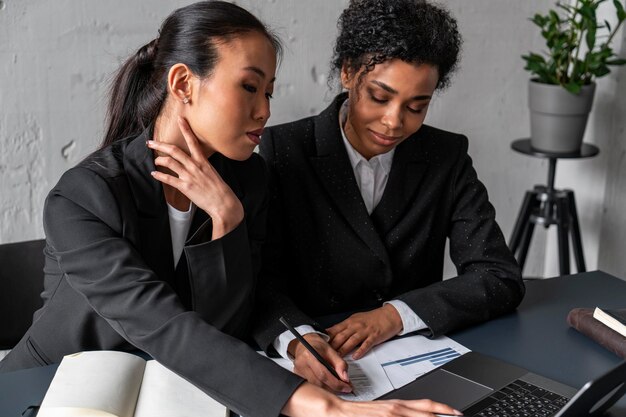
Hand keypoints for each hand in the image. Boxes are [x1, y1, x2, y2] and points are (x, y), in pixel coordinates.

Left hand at [148, 116, 243, 238]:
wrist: (223, 202)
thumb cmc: (218, 189)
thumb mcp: (212, 172)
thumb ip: (201, 166)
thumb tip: (194, 163)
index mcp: (202, 161)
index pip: (193, 141)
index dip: (186, 129)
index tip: (180, 119)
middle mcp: (195, 166)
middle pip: (175, 150)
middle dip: (160, 145)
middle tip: (151, 143)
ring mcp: (189, 176)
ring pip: (170, 162)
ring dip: (159, 160)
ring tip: (156, 160)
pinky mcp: (185, 186)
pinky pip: (168, 179)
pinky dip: (159, 175)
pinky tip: (155, 174)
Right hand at [282, 382, 462, 416]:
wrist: (329, 409)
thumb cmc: (351, 414)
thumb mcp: (376, 414)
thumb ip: (392, 415)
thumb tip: (403, 414)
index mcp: (394, 406)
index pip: (423, 406)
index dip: (441, 409)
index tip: (455, 412)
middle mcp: (393, 409)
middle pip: (424, 411)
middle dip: (442, 413)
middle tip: (459, 415)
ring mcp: (386, 414)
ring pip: (415, 416)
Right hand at [289, 333, 351, 392]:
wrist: (305, 343)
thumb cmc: (317, 345)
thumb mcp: (331, 350)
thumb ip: (340, 364)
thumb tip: (345, 378)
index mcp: (309, 355)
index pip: (323, 374)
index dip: (336, 383)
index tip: (347, 387)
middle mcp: (301, 364)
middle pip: (319, 382)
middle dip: (334, 387)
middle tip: (345, 387)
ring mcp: (298, 371)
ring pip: (316, 386)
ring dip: (329, 388)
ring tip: (338, 386)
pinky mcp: (298, 376)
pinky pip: (312, 385)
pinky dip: (322, 386)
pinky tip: (329, 384)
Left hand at [327, 304, 402, 359]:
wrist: (389, 315)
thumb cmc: (372, 318)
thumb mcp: (356, 319)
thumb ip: (345, 327)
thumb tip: (332, 334)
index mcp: (350, 322)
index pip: (335, 329)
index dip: (327, 337)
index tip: (319, 344)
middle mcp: (356, 326)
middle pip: (341, 336)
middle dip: (332, 346)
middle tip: (325, 354)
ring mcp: (365, 331)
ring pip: (352, 341)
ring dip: (344, 350)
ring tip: (337, 358)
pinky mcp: (374, 336)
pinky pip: (366, 344)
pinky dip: (360, 350)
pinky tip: (355, 356)